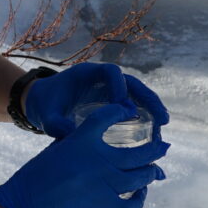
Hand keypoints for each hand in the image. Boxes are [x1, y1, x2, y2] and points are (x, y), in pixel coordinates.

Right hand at [0, 104, 169, 207]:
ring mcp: (104, 183)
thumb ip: (77, 144)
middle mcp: (98, 158)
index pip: (108, 116)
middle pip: (140, 152)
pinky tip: (139, 195)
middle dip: (156, 149)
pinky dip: (139, 199)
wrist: (24, 206)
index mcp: (82, 139)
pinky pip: (132, 203)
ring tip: (155, 171)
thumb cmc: (34, 178)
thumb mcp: (56, 151)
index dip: (121, 112)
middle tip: (163, 147)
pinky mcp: (104, 207)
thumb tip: (96, 145)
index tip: (130, 111)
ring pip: (142, 176)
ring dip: (151, 173)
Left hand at [19, 62, 169, 139]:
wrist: (44, 104)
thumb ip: (54, 124)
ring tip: (163, 124)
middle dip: (147, 98)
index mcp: (87, 73)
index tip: (124, 108)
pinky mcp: (113, 101)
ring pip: (136, 93)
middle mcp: (102, 78)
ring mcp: (110, 89)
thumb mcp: (46, 115)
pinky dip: (145, 114)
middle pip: (131, 83)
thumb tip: (70, 135)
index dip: (120, 87)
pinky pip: (133, 104)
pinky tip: (154, 130)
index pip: (111, 72)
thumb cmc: (45, 106)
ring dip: (151, 106)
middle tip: (160, 118)